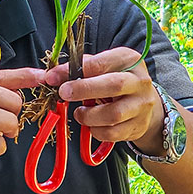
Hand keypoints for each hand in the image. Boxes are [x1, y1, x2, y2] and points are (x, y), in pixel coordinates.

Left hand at [43, 47, 164, 150]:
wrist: (143, 102)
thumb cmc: (115, 79)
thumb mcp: (101, 67)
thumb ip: (77, 69)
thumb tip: (49, 76)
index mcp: (128, 60)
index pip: (100, 63)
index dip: (74, 70)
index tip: (52, 77)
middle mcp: (139, 82)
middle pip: (114, 85)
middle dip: (84, 90)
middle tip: (64, 93)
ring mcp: (141, 106)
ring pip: (113, 114)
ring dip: (88, 116)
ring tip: (79, 113)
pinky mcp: (138, 126)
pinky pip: (112, 133)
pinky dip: (96, 131)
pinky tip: (92, 124)